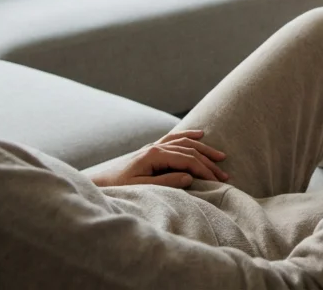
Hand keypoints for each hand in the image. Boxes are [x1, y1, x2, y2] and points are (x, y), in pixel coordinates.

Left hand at [88, 130, 229, 188]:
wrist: (99, 184)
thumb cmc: (118, 188)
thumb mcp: (142, 188)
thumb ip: (167, 182)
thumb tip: (190, 177)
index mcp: (154, 155)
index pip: (187, 160)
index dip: (204, 169)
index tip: (217, 180)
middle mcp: (155, 147)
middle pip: (189, 150)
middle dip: (208, 162)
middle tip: (223, 174)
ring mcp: (154, 146)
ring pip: (185, 142)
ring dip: (203, 149)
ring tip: (220, 156)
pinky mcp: (151, 149)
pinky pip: (174, 138)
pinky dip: (188, 135)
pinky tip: (199, 134)